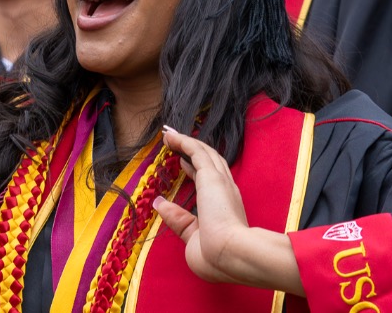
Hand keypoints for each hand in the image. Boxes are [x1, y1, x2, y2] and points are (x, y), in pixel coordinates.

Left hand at [154, 127, 250, 283]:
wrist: (232, 254)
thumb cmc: (216, 256)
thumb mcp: (192, 237)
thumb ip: (178, 219)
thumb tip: (159, 203)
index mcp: (224, 209)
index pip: (209, 182)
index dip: (195, 169)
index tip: (182, 162)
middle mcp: (226, 192)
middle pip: (209, 161)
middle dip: (192, 149)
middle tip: (175, 140)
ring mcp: (220, 182)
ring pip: (203, 152)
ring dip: (186, 140)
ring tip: (169, 133)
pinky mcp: (212, 176)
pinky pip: (196, 151)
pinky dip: (184, 141)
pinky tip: (171, 135)